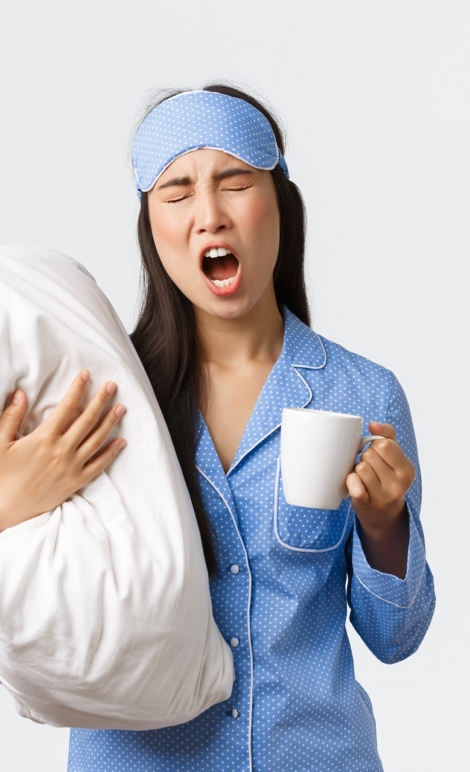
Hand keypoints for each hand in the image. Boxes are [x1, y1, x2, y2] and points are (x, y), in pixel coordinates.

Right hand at [0, 370, 126, 530]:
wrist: (5, 510)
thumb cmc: (0, 477)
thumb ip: (11, 417)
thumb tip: (20, 394)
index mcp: (45, 438)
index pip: (67, 407)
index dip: (78, 389)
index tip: (86, 375)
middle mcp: (63, 451)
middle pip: (88, 420)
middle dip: (101, 400)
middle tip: (112, 385)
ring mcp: (72, 467)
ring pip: (97, 440)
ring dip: (111, 422)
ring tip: (121, 408)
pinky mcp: (75, 483)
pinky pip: (99, 465)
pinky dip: (112, 453)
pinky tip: (121, 442)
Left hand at [345, 421, 414, 577]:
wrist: (383, 515)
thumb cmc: (386, 479)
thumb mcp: (394, 458)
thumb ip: (387, 435)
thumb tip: (373, 424)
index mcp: (407, 470)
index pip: (385, 444)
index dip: (375, 446)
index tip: (376, 454)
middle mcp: (398, 485)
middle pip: (370, 455)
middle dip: (365, 458)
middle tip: (369, 468)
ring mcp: (382, 497)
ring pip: (361, 467)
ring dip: (357, 470)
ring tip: (363, 477)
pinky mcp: (365, 504)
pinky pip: (353, 483)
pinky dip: (350, 481)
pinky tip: (354, 484)